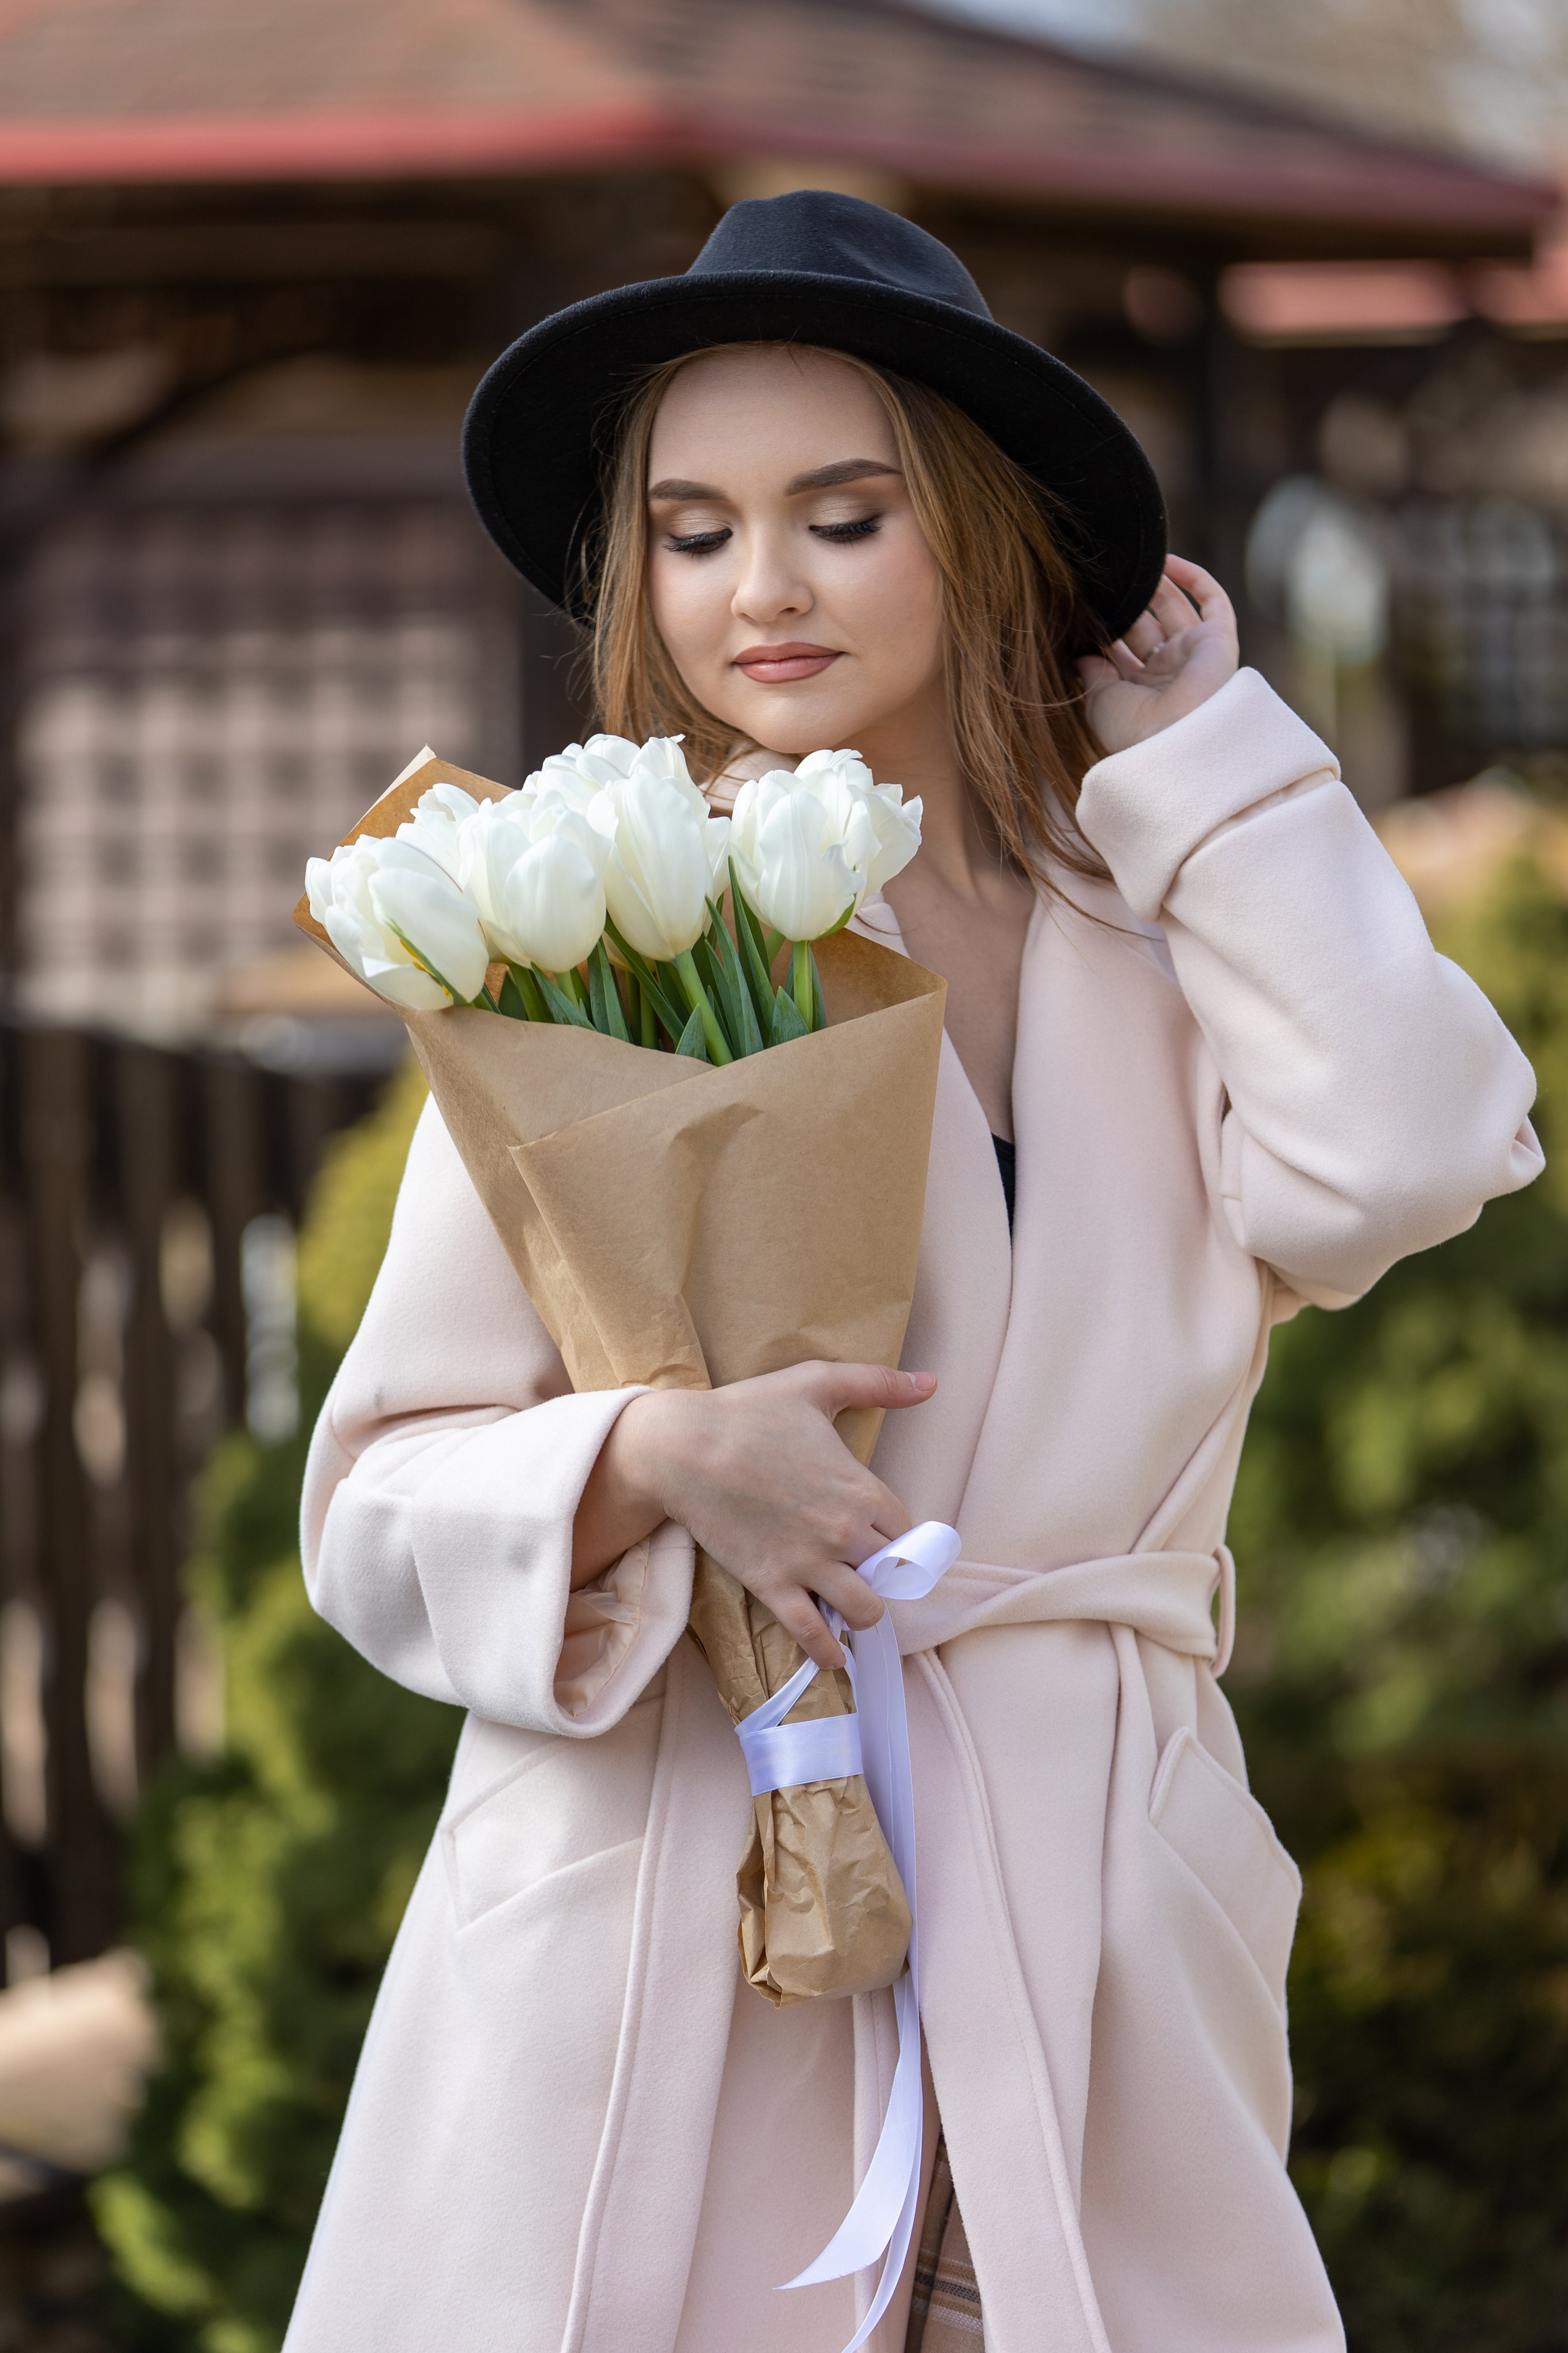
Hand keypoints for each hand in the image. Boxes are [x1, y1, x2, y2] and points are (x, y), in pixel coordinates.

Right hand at [573, 1361, 934, 1668]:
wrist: (682, 1447)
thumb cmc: (747, 1410)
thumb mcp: (817, 1383)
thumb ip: (878, 1383)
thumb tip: (930, 1382)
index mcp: (861, 1489)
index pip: (907, 1531)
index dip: (898, 1535)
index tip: (884, 1536)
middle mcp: (844, 1533)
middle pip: (892, 1573)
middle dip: (885, 1573)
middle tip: (868, 1569)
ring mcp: (808, 1564)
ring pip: (865, 1611)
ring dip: (866, 1612)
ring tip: (854, 1603)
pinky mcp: (771, 1585)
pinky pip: (811, 1634)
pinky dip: (828, 1651)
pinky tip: (834, 1654)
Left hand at [1077, 555, 1238, 756]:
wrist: (1175, 739)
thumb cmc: (1133, 729)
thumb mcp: (1099, 699)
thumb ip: (1091, 670)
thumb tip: (1080, 651)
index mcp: (1142, 691)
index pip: (1123, 649)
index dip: (1107, 627)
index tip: (1085, 608)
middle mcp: (1170, 672)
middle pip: (1146, 626)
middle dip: (1127, 606)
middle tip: (1106, 585)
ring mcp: (1194, 655)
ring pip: (1175, 609)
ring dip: (1154, 586)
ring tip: (1131, 566)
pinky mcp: (1220, 639)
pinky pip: (1212, 600)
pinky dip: (1193, 577)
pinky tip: (1166, 561)